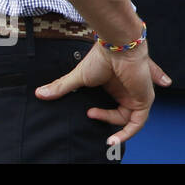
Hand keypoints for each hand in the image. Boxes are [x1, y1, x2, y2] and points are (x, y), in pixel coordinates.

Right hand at [35, 43, 171, 145]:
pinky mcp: (144, 98)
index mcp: (117, 86)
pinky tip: (113, 139)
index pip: (116, 106)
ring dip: (119, 131)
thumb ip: (61, 87)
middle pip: (122, 114)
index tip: (89, 113)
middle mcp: (129, 90)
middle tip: (90, 113)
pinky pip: (138, 122)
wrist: (117, 46)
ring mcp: (138, 94)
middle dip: (108, 119)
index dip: (104, 115)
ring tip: (105, 133)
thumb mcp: (78, 77)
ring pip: (131, 120)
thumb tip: (39, 93)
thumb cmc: (102, 56)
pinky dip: (127, 133)